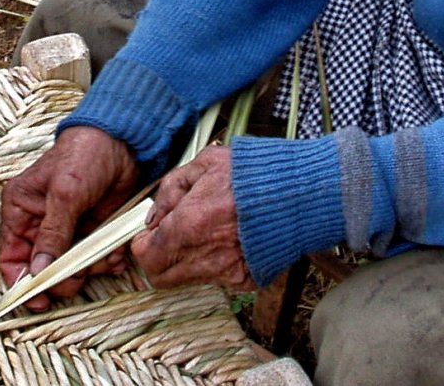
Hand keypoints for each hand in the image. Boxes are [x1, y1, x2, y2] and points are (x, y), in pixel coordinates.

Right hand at [0, 125, 138, 310]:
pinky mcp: (91, 229)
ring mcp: (67, 228)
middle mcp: (39, 223)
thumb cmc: (84, 155)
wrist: (122, 141)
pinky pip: (94, 258)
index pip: (10, 257)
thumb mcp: (65, 194)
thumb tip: (38, 271)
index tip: (40, 300)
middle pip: (43, 269)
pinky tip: (116, 252)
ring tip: (106, 256)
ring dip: (90, 268)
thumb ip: (52, 234)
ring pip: (72, 267)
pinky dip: (106, 260)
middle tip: (81, 276)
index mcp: (20, 210)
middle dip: (63, 276)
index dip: (21, 283)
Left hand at [131, 145, 256, 291]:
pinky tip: (231, 240)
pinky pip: (220, 278)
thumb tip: (154, 215)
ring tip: (209, 232)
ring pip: (189, 277)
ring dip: (189, 259)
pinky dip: (219, 263)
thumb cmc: (252, 173)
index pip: (145, 257)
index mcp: (188, 225)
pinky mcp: (247, 279)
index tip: (152, 233)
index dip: (144, 245)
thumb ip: (171, 189)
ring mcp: (226, 271)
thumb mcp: (204, 164)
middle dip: (160, 258)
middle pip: (161, 277)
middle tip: (174, 236)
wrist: (298, 191)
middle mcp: (204, 255)